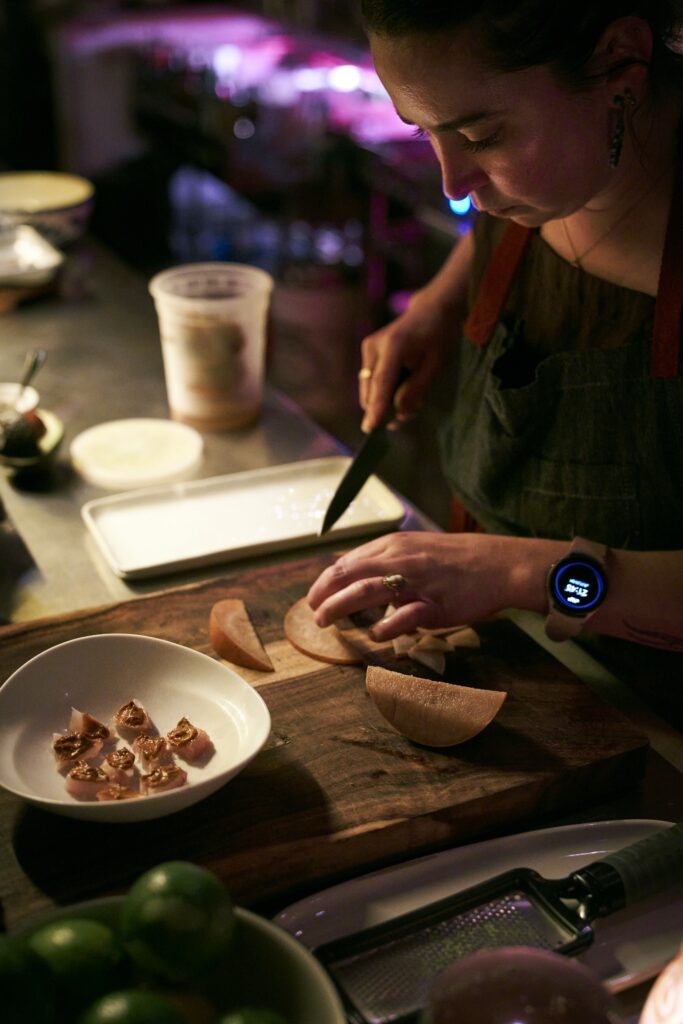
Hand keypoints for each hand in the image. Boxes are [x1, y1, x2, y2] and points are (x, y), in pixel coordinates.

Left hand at [307, 532, 550, 640]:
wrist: (500, 565)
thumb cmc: (458, 559)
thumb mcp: (418, 548)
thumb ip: (388, 559)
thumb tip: (356, 571)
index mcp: (395, 545)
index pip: (349, 561)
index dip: (327, 580)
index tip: (315, 596)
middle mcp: (401, 560)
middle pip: (350, 574)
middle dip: (325, 594)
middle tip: (312, 612)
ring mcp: (417, 582)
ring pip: (367, 591)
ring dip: (340, 608)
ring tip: (325, 621)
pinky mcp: (434, 605)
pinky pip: (402, 618)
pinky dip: (384, 628)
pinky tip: (374, 635)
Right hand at [358, 289, 454, 431]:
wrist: (430, 310)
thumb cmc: (437, 335)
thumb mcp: (435, 364)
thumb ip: (417, 389)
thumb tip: (399, 414)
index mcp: (394, 345)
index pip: (382, 382)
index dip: (376, 407)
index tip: (370, 427)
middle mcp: (374, 346)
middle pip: (371, 390)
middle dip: (386, 408)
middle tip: (412, 412)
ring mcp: (368, 349)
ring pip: (369, 389)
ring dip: (386, 401)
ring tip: (412, 397)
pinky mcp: (368, 353)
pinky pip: (372, 383)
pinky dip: (385, 391)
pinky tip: (403, 386)